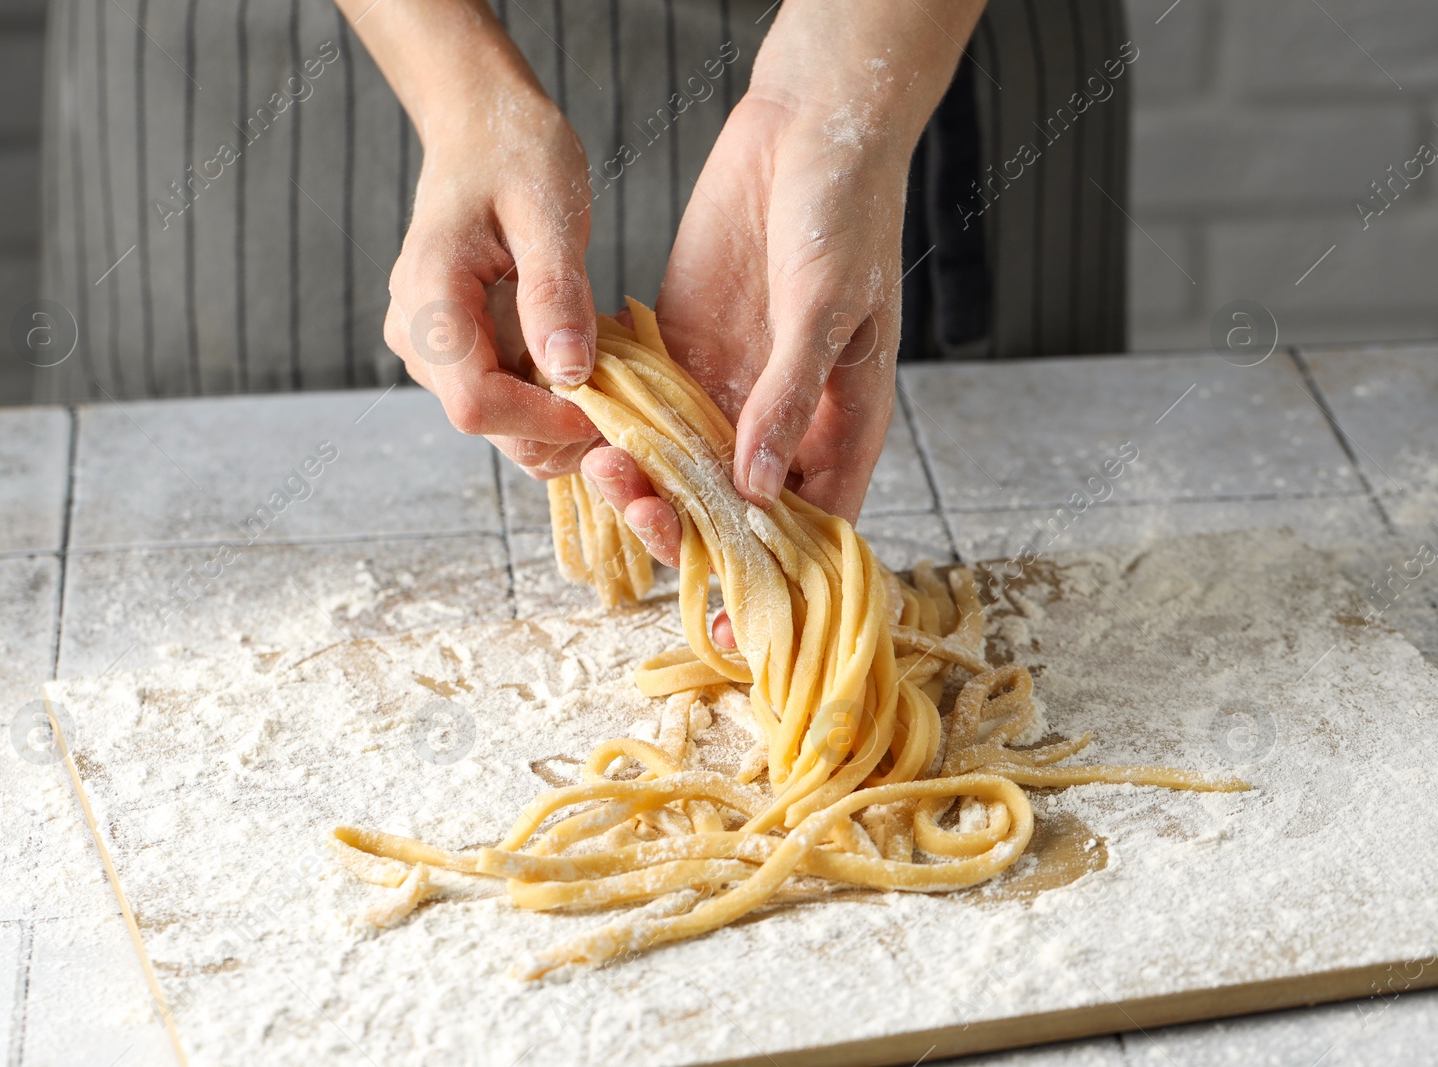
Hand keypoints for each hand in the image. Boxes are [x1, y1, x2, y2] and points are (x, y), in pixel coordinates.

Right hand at [345, 0, 601, 478]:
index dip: (543, 422)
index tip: (604, 409)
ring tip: (610, 378)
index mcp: (430, 297)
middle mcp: (418, 335)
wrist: (481, 130)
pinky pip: (504, 400)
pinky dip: (550, 401)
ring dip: (558, 420)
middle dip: (557, 431)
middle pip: (487, 426)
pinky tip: (586, 363)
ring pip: (497, 423)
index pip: (476, 403)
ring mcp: (432, 349)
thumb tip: (570, 372)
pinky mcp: (455, 353)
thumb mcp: (549, 210)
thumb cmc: (515, 152)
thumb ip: (556, 291)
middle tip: (624, 405)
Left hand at [583, 0, 983, 645]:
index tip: (731, 627)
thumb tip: (753, 489)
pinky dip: (622, 422)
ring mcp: (729, 386)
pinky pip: (648, 405)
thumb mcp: (825, 309)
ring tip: (605, 466)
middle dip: (686, 527)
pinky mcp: (684, 347)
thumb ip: (788, 398)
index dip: (772, 581)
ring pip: (681, 464)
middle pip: (731, 510)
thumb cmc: (847, 217)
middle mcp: (781, 421)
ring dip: (645, 479)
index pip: (807, 528)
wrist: (806, 128)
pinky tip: (590, 427)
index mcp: (839, 426)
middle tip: (641, 511)